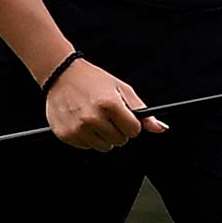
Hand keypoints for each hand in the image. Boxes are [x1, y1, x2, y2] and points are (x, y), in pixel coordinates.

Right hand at [41, 59, 168, 151]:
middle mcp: (93, 118)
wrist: (61, 75)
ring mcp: (78, 128)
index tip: (123, 116)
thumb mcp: (121, 89)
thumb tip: (160, 128)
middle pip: (120, 141)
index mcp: (109, 104)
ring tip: (94, 117)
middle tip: (107, 114)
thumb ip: (142, 111)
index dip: (131, 123)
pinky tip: (82, 121)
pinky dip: (88, 137)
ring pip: (105, 147)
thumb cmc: (92, 80)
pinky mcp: (67, 135)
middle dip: (118, 130)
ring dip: (103, 136)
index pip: (134, 131)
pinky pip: (87, 147)